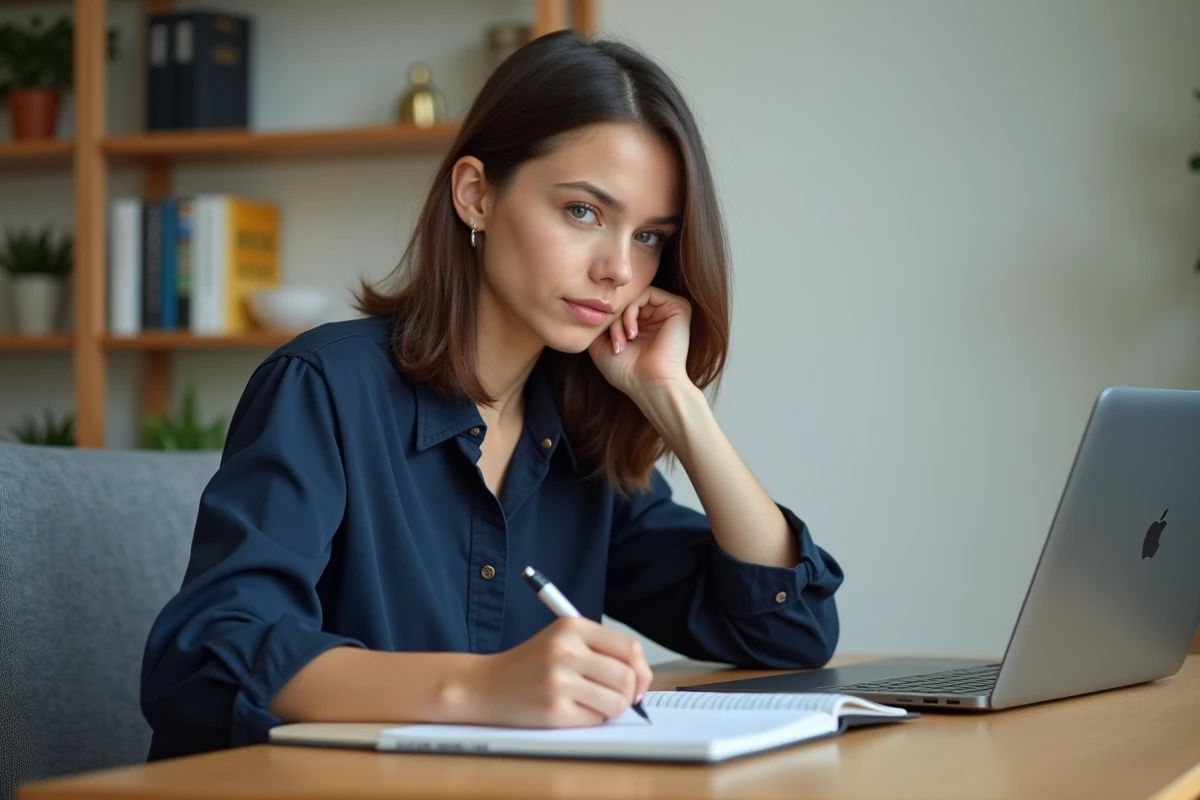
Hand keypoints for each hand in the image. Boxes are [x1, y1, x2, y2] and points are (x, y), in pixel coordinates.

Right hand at [469, 617, 652, 727]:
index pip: (630, 648)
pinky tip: (574, 711)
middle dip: (629, 694)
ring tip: (594, 705)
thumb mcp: (562, 640)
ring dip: (612, 709)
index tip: (637, 682)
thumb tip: (641, 679)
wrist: (486, 685)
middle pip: (627, 677)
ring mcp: (558, 681)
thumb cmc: (530, 665)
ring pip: (617, 702)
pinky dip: (592, 720)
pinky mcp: (553, 710)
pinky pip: (595, 720)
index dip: (641, 670)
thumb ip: (600, 650)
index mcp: (572, 627)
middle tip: (617, 698)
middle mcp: (565, 650)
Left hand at [588, 286, 692, 401]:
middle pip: (625, 300)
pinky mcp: (678, 307)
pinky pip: (646, 293)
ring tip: (622, 341)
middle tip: (615, 343)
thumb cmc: (627, 373)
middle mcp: (656, 315)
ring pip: (633, 296)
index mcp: (643, 323)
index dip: (606, 319)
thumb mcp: (601, 346)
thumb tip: (595, 305)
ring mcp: (667, 310)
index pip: (619, 305)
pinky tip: (632, 333)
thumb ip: (598, 323)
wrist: (651, 387)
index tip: (602, 342)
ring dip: (620, 318)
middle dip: (613, 319)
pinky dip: (631, 311)